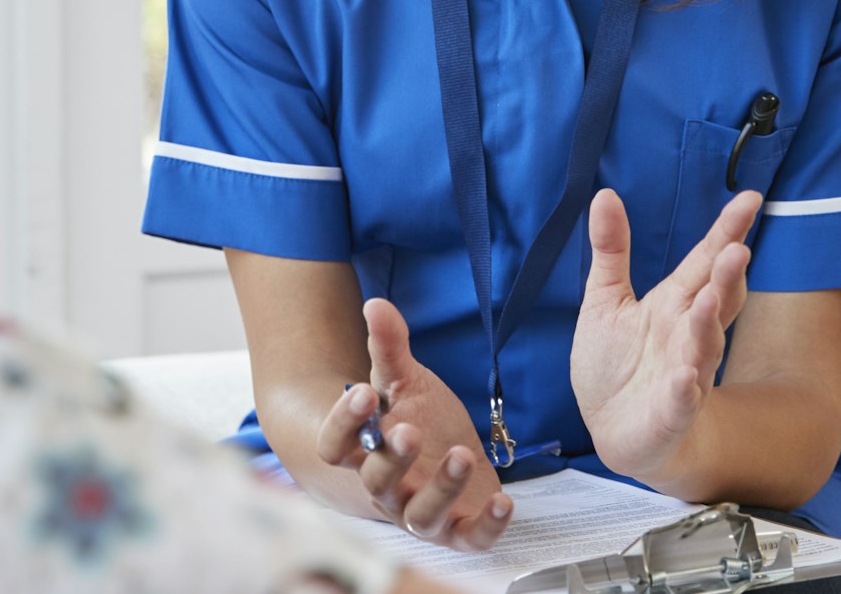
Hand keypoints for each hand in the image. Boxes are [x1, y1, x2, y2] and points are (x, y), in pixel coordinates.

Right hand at [314, 298, 514, 550]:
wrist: (453, 456)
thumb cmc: (422, 420)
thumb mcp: (408, 382)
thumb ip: (389, 348)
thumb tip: (376, 303)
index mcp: (364, 451)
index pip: (335, 446)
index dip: (343, 423)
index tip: (363, 391)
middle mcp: (387, 489)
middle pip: (375, 483)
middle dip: (393, 459)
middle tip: (411, 430)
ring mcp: (421, 513)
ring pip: (420, 516)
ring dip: (441, 489)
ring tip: (462, 455)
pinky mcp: (459, 530)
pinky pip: (470, 538)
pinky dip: (488, 526)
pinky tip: (505, 501)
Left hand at [569, 189, 758, 484]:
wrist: (615, 431)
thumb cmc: (616, 363)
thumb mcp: (606, 299)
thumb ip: (611, 249)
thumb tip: (605, 193)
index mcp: (675, 303)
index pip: (705, 260)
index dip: (727, 231)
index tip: (752, 198)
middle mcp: (688, 334)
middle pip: (716, 299)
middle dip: (727, 275)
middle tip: (737, 249)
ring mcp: (685, 373)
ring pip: (704, 346)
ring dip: (708, 324)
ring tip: (710, 299)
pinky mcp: (670, 412)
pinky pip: (681, 400)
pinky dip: (684, 389)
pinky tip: (687, 378)